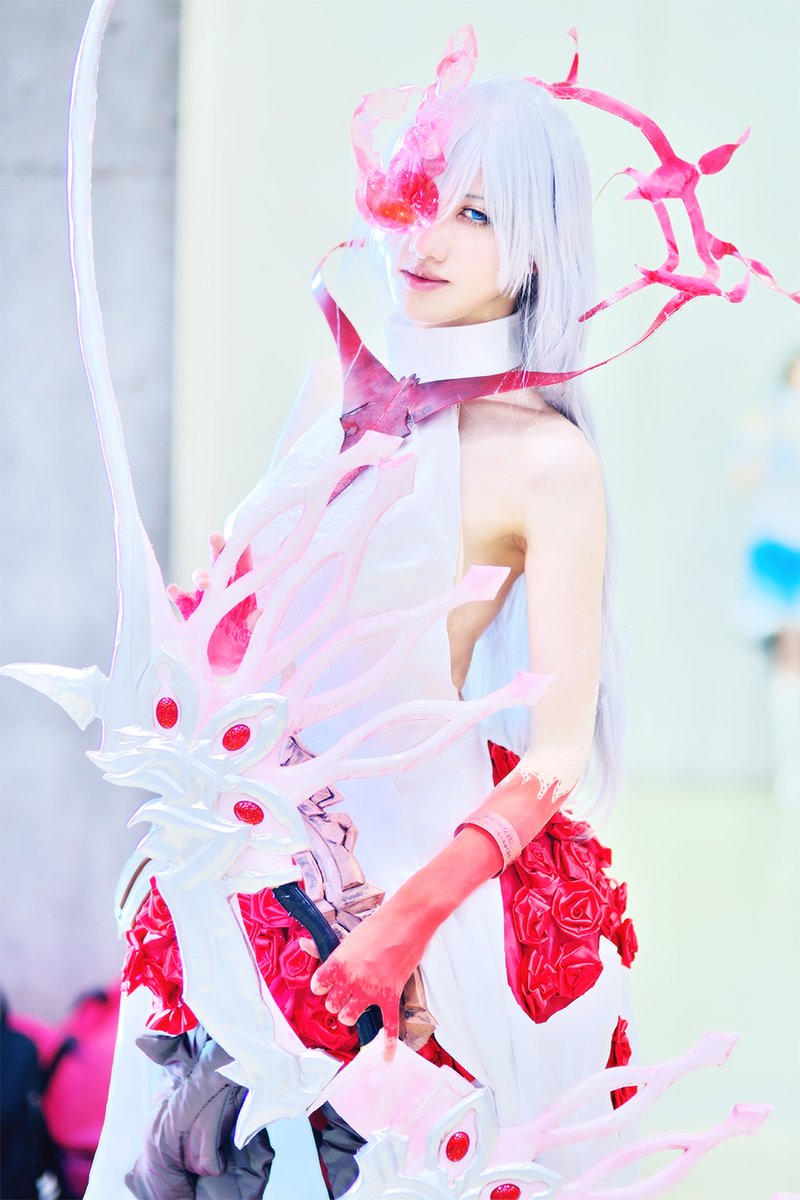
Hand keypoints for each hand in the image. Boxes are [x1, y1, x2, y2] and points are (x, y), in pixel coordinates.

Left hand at [309, 903, 427, 1060]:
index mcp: (338, 963)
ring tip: (353, 1009)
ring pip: (350, 1016)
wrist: (407, 921)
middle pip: (333, 1004)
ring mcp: (371, 990)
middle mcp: (351, 980)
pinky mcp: (391, 995)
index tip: (325, 984)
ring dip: (350, 1014)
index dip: (321, 986)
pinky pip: (389, 1025)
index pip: (319, 986)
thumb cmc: (379, 924)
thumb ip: (325, 948)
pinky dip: (389, 1043)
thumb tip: (303, 945)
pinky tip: (387, 1055)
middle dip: (336, 1000)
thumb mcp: (348, 936)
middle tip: (343, 993)